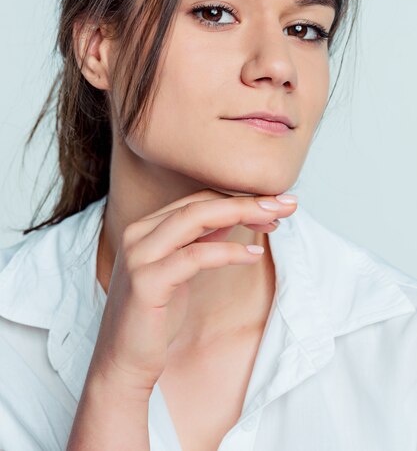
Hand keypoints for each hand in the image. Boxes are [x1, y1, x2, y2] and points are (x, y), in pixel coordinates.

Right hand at [88, 189, 296, 396]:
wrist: (123, 363)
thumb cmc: (154, 318)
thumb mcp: (180, 270)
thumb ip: (200, 240)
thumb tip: (232, 215)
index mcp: (145, 228)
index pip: (197, 199)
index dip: (238, 198)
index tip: (273, 203)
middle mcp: (138, 234)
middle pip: (200, 203)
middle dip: (246, 200)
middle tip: (284, 202)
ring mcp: (139, 256)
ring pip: (196, 218)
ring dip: (241, 214)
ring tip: (275, 218)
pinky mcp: (146, 281)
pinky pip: (195, 256)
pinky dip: (228, 251)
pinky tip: (254, 255)